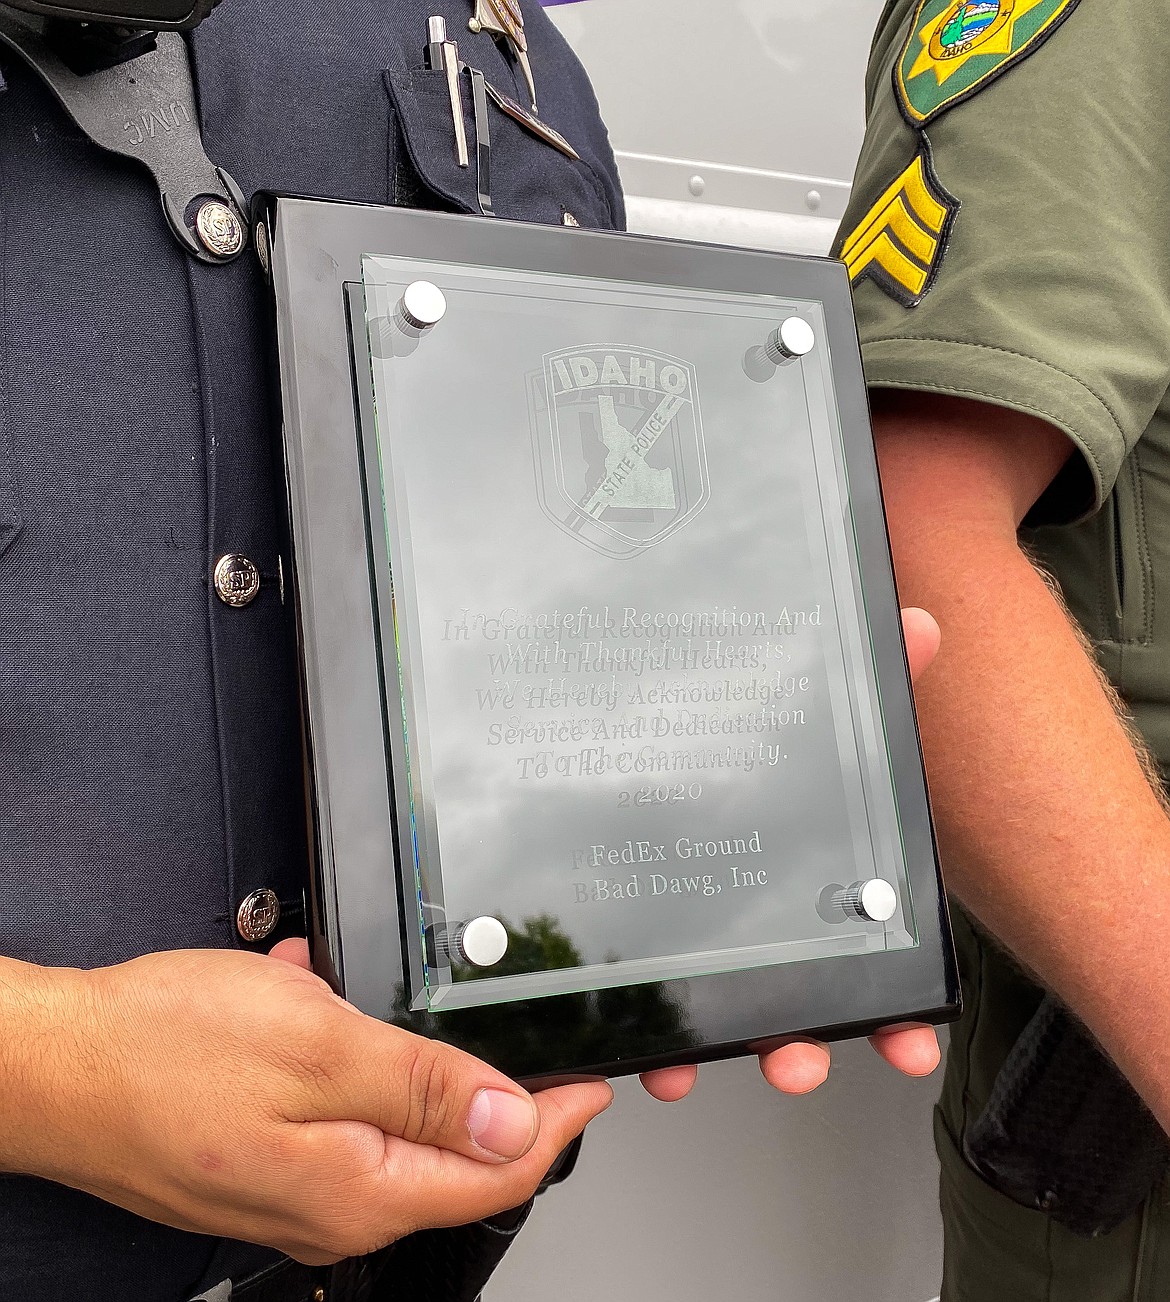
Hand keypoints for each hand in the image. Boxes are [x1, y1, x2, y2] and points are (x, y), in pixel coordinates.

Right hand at [3, 947, 611, 1263]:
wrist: (52, 1066)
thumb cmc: (161, 1054)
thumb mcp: (316, 1046)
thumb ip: (423, 1089)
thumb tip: (515, 1121)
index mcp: (360, 1189)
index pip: (500, 1172)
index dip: (558, 1122)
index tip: (594, 1081)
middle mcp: (334, 1208)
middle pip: (456, 1159)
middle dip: (494, 1092)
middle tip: (518, 1037)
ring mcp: (297, 1190)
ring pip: (397, 1127)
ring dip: (408, 1064)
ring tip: (385, 1002)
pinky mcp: (269, 1161)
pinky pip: (340, 1110)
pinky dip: (350, 1057)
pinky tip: (321, 1005)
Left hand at [640, 607, 943, 1102]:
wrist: (627, 704)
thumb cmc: (739, 718)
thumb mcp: (799, 699)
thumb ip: (862, 671)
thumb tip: (918, 626)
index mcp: (817, 881)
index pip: (871, 955)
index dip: (894, 1011)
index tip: (906, 1046)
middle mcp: (768, 916)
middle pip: (795, 1003)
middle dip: (798, 1044)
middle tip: (793, 1063)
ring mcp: (704, 932)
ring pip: (720, 1012)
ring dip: (708, 1048)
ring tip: (691, 1069)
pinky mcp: (644, 937)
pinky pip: (651, 1001)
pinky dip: (651, 1036)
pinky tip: (644, 1051)